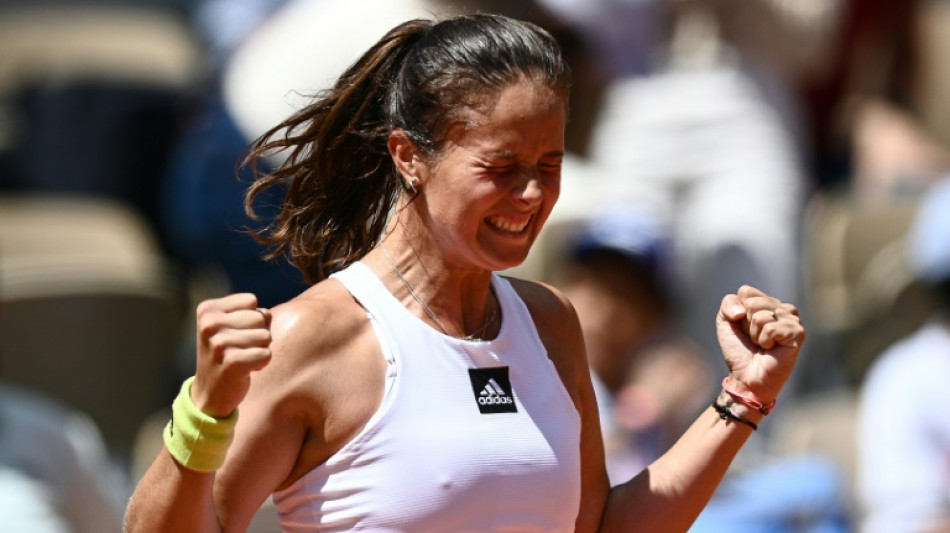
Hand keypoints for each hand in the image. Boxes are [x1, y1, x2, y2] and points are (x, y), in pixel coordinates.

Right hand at [191, 293, 271, 417]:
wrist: (210, 392)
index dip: (251, 318)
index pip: (251, 301)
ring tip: (242, 359)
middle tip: (240, 349)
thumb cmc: (226, 353)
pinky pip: (266, 354)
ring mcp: (219, 343)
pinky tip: (244, 370)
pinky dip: (261, 363)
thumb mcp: (231, 326)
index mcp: (207, 309)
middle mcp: (209, 324)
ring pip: (266, 336)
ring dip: (259, 350)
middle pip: (260, 317)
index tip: (236, 334)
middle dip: (258, 334)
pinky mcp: (232, 362)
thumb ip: (252, 312)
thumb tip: (267, 314)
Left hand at [715, 285, 804, 403]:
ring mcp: (792, 319)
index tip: (743, 328)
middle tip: (754, 339)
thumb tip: (744, 309)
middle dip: (747, 324)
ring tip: (763, 345)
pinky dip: (765, 341)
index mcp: (766, 302)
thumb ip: (728, 304)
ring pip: (761, 315)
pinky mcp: (798, 332)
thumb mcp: (725, 322)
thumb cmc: (738, 350)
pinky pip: (771, 328)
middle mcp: (782, 308)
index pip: (746, 291)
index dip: (737, 312)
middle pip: (753, 302)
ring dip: (755, 334)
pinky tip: (772, 349)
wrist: (746, 377)